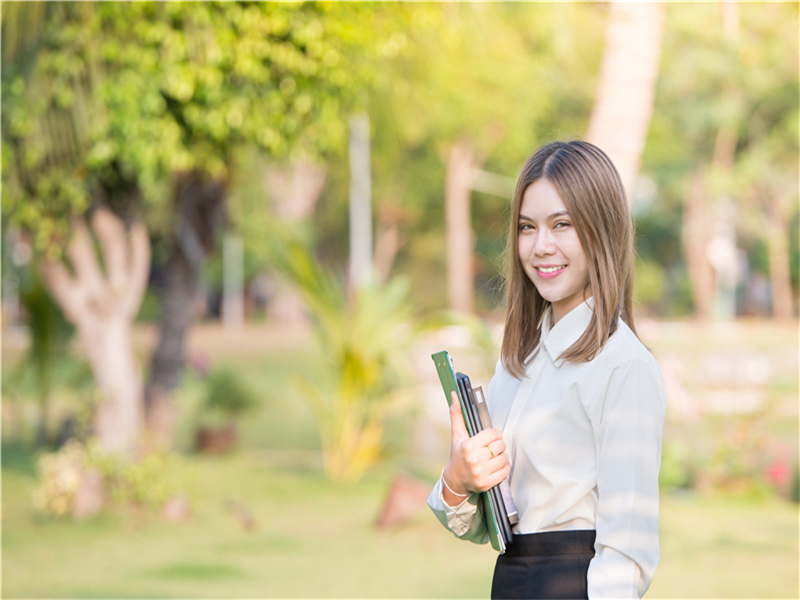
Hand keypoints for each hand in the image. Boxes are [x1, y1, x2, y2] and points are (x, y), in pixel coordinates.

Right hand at [442, 391, 509, 505]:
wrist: (455, 479)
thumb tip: (455, 394)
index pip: (494, 434)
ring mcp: (481, 473)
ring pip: (504, 457)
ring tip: (492, 456)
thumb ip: (457, 413)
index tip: (490, 436)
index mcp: (469, 446)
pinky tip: (495, 465)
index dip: (494, 434)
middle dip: (497, 445)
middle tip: (490, 447)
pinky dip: (503, 467)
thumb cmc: (458, 453)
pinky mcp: (487, 483)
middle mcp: (475, 460)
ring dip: (501, 456)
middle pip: (500, 445)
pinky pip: (506, 471)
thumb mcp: (457, 434)